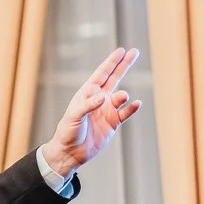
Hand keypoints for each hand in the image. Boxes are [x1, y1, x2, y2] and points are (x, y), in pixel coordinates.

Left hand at [41, 47, 141, 177]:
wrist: (71, 152)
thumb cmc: (68, 131)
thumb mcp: (75, 116)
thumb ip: (88, 105)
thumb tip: (103, 97)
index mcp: (87, 93)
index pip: (102, 73)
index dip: (111, 62)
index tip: (122, 51)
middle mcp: (99, 99)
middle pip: (115, 78)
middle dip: (124, 65)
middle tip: (135, 52)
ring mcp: (107, 110)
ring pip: (121, 97)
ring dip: (123, 96)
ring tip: (122, 97)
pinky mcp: (113, 123)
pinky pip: (126, 113)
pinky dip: (131, 108)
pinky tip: (136, 104)